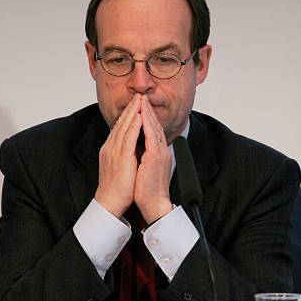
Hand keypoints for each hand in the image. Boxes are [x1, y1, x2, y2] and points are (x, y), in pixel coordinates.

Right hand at [95, 94, 141, 217]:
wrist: (110, 202)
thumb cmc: (117, 189)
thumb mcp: (121, 167)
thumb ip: (125, 156)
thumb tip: (133, 150)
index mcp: (111, 150)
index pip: (119, 128)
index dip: (128, 115)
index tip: (136, 105)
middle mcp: (110, 148)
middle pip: (121, 123)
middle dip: (130, 108)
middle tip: (138, 96)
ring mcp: (114, 151)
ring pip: (124, 126)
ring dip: (133, 112)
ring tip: (140, 100)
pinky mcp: (121, 158)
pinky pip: (128, 138)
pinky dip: (133, 126)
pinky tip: (139, 116)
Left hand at [134, 95, 171, 223]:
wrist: (153, 203)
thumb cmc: (148, 190)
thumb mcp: (146, 168)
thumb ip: (145, 156)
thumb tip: (139, 149)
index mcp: (158, 153)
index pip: (152, 130)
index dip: (147, 117)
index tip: (141, 106)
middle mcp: (161, 150)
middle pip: (154, 125)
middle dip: (147, 110)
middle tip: (142, 97)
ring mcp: (159, 153)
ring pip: (153, 127)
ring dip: (147, 113)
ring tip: (141, 101)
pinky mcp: (155, 157)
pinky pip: (151, 136)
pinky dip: (146, 125)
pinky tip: (141, 116)